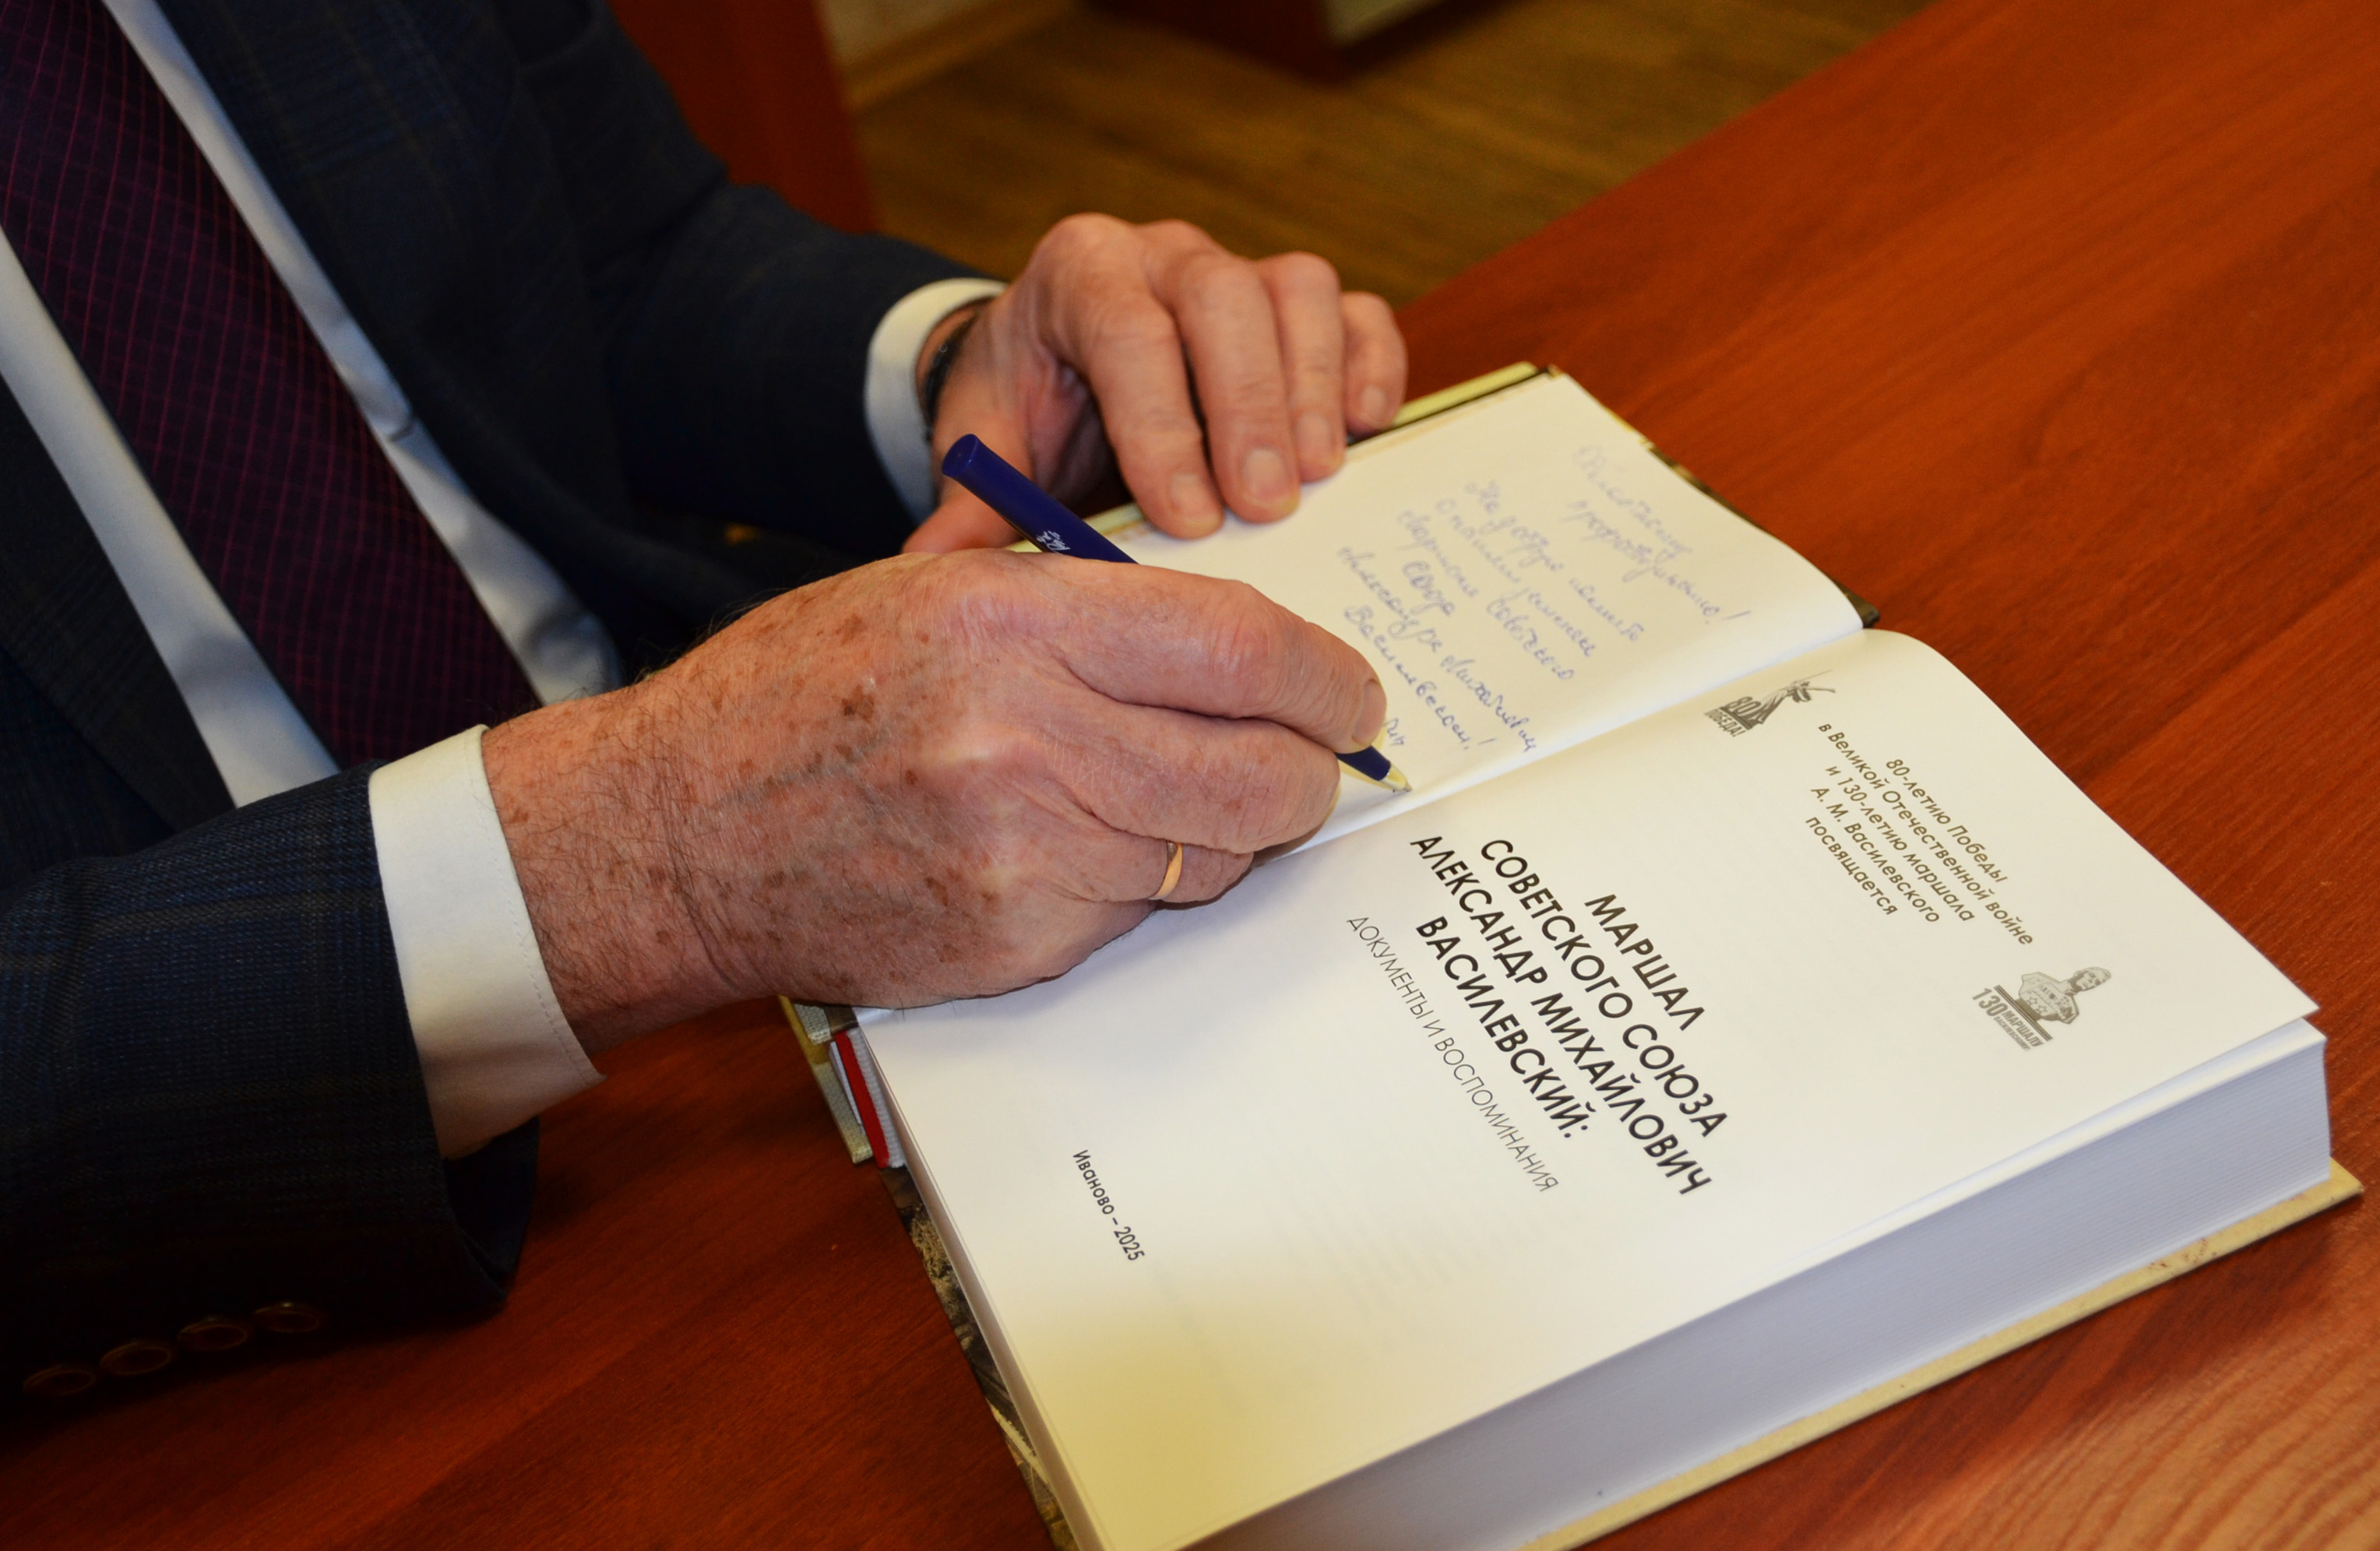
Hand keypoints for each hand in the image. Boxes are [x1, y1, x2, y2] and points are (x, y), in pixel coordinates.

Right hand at [481, 550, 1387, 1051]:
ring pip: (1215, 853)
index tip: (1353, 693)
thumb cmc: (791, 698)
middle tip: (1311, 764)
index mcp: (1009, 620)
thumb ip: (1076, 604)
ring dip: (1226, 832)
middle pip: (1260, 769)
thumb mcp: (923, 593)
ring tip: (1172, 800)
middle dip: (1312, 771)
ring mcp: (1022, 852)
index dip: (1325, 676)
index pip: (1238, 646)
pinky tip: (1077, 851)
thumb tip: (1228, 638)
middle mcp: (1026, 735)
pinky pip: (1141, 915)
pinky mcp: (1014, 941)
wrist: (672, 839)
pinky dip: (1139, 884)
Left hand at [904, 216, 1406, 553]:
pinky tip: (1364, 431)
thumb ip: (972, 505)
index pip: (1127, 331)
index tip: (1188, 516)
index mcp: (1078, 274)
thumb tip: (930, 569)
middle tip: (1264, 506)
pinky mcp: (1300, 304)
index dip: (1162, 424)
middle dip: (1248, 406)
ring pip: (1297, 290)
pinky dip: (1370, 367)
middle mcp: (1163, 254)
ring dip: (1312, 388)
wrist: (1060, 367)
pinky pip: (1355, 312)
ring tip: (1317, 478)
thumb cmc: (1032, 408)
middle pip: (1224, 297)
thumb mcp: (990, 448)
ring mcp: (1241, 269)